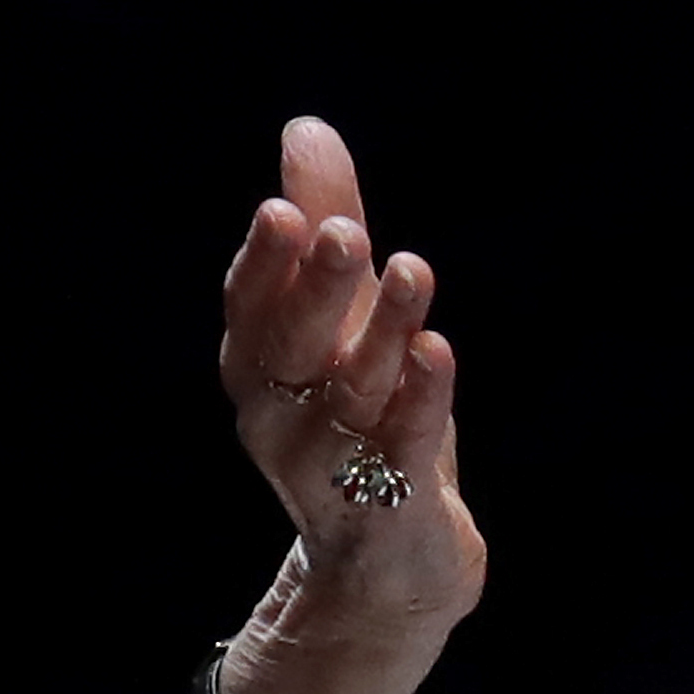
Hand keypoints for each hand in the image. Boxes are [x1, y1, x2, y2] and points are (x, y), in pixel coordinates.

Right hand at [219, 116, 483, 647]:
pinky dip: (421, 401)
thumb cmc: (364, 426)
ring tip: (416, 273)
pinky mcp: (391, 506)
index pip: (253, 308)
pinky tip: (441, 355)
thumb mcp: (348, 321)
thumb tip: (306, 128)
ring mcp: (330, 469)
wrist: (392, 565)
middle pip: (292, 346)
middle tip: (342, 231)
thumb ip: (331, 230)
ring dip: (385, 332)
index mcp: (259, 370)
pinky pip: (402, 448)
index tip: (288, 209)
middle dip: (316, 288)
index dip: (267, 262)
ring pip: (353, 392)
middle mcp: (279, 419)